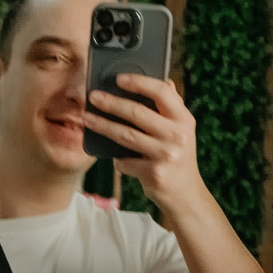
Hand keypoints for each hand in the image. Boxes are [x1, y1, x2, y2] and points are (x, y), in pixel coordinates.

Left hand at [82, 73, 208, 210]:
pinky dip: (118, 159)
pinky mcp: (153, 173)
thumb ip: (172, 107)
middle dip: (111, 103)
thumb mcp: (181, 130)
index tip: (119, 78)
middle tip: (93, 96)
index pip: (162, 92)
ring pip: (126, 135)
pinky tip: (113, 156)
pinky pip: (125, 161)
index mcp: (184, 119)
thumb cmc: (178, 156)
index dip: (139, 82)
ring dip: (103, 126)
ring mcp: (166, 155)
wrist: (185, 194)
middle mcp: (177, 135)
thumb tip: (165, 81)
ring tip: (87, 118)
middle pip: (137, 113)